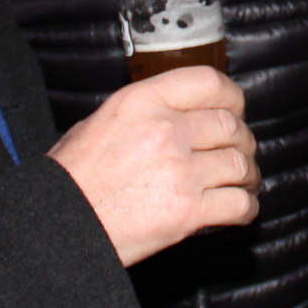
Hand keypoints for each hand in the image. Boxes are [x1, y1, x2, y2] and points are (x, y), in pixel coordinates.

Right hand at [49, 65, 258, 267]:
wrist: (60, 224)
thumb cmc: (71, 179)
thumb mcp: (97, 123)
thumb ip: (140, 114)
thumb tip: (173, 114)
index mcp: (142, 102)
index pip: (208, 83)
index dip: (231, 97)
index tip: (235, 109)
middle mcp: (165, 131)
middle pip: (230, 127)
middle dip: (242, 141)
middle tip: (240, 152)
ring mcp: (180, 171)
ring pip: (240, 165)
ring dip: (248, 175)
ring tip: (244, 182)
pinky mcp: (187, 211)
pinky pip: (238, 204)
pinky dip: (246, 207)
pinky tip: (240, 209)